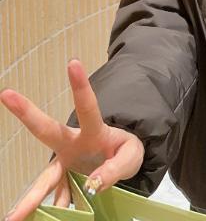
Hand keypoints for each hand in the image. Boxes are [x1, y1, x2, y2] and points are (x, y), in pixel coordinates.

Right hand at [0, 59, 143, 220]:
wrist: (118, 165)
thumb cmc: (124, 151)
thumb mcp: (131, 156)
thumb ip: (116, 168)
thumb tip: (92, 185)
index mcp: (93, 131)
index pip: (88, 106)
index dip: (80, 85)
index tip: (73, 62)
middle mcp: (72, 145)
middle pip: (46, 130)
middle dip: (26, 112)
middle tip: (5, 93)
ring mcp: (65, 165)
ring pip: (45, 180)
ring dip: (29, 200)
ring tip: (12, 218)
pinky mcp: (63, 184)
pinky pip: (55, 201)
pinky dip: (48, 213)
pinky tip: (31, 220)